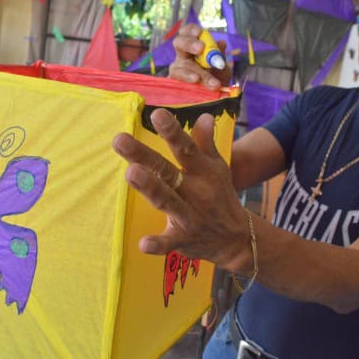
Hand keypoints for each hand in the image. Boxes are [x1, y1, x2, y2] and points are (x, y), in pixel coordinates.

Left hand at [112, 108, 248, 270]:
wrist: (238, 238)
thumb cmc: (220, 196)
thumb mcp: (217, 167)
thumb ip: (206, 142)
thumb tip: (204, 115)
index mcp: (202, 171)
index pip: (185, 147)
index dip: (171, 131)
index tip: (156, 113)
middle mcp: (195, 191)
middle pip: (166, 171)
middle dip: (144, 156)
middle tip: (120, 140)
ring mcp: (190, 216)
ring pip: (167, 200)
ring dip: (150, 188)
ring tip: (130, 173)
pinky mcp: (184, 239)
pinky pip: (169, 242)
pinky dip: (158, 244)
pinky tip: (143, 244)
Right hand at [169, 23, 232, 90]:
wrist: (214, 99)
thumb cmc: (216, 79)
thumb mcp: (222, 68)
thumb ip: (220, 57)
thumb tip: (221, 43)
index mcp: (194, 47)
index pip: (188, 32)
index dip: (192, 30)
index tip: (200, 32)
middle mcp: (182, 56)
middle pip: (179, 43)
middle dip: (189, 43)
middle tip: (201, 48)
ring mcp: (177, 70)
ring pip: (179, 65)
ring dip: (195, 71)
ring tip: (210, 79)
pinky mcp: (173, 84)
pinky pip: (176, 80)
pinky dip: (186, 79)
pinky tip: (196, 81)